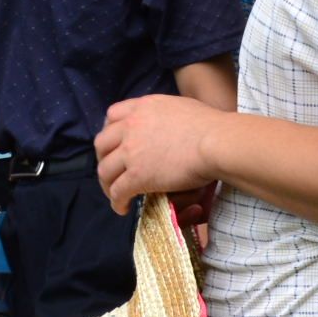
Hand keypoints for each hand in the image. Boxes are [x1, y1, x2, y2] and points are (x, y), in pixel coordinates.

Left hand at [96, 95, 223, 214]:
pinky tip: (123, 208)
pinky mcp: (137, 175)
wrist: (215, 142)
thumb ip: (164, 116)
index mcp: (142, 107)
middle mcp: (131, 126)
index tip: (115, 144)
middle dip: (103, 158)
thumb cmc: (210, 125)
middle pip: (101, 143)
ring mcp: (131, 151)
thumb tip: (166, 128)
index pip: (112, 116)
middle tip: (112, 170)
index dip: (110, 131)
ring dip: (107, 184)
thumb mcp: (180, 108)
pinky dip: (116, 202)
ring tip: (115, 194)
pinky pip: (118, 191)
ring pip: (105, 170)